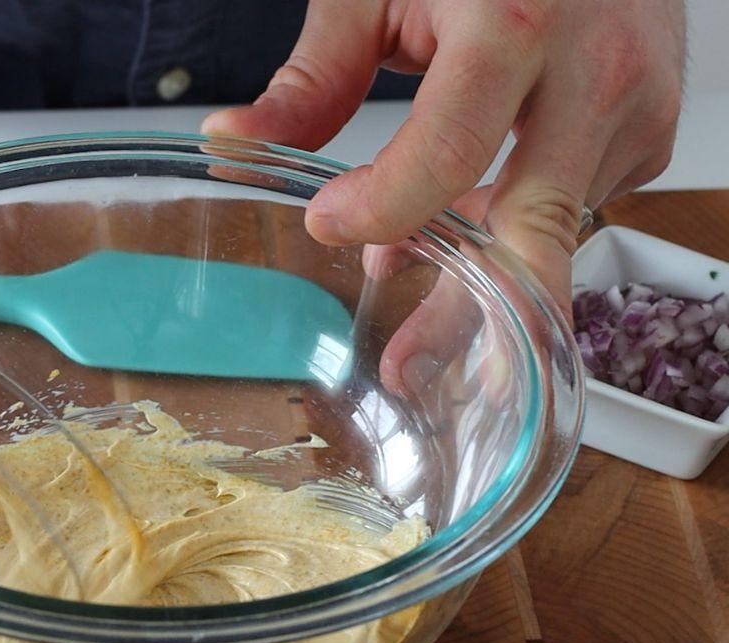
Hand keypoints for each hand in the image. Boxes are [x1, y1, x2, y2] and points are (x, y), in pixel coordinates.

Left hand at [203, 0, 685, 311]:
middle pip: (533, 231)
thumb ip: (314, 76)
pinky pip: (576, 208)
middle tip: (407, 369)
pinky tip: (471, 213)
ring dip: (477, 270)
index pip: (446, 154)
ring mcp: (635, 110)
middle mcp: (594, 74)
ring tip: (410, 279)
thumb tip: (235, 141)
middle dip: (466, 316)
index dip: (383, 206)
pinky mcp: (648, 136)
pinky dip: (515, 226)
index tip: (329, 223)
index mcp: (516, 26)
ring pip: (552, 233)